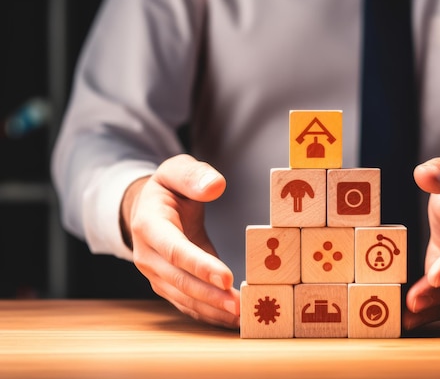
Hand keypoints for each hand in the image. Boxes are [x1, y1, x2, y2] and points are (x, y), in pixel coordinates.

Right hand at [121, 154, 239, 328]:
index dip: (200, 265)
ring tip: (242, 317)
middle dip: (210, 296)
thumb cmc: (168, 188)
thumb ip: (194, 175)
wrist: (147, 207)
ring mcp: (155, 273)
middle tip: (240, 305)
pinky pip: (187, 303)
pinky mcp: (167, 284)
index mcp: (149, 224)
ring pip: (183, 297)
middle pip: (179, 280)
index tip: (226, 277)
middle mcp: (147, 254)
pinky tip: (231, 319)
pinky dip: (208, 313)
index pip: (175, 250)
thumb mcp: (177, 170)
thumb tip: (215, 185)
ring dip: (212, 309)